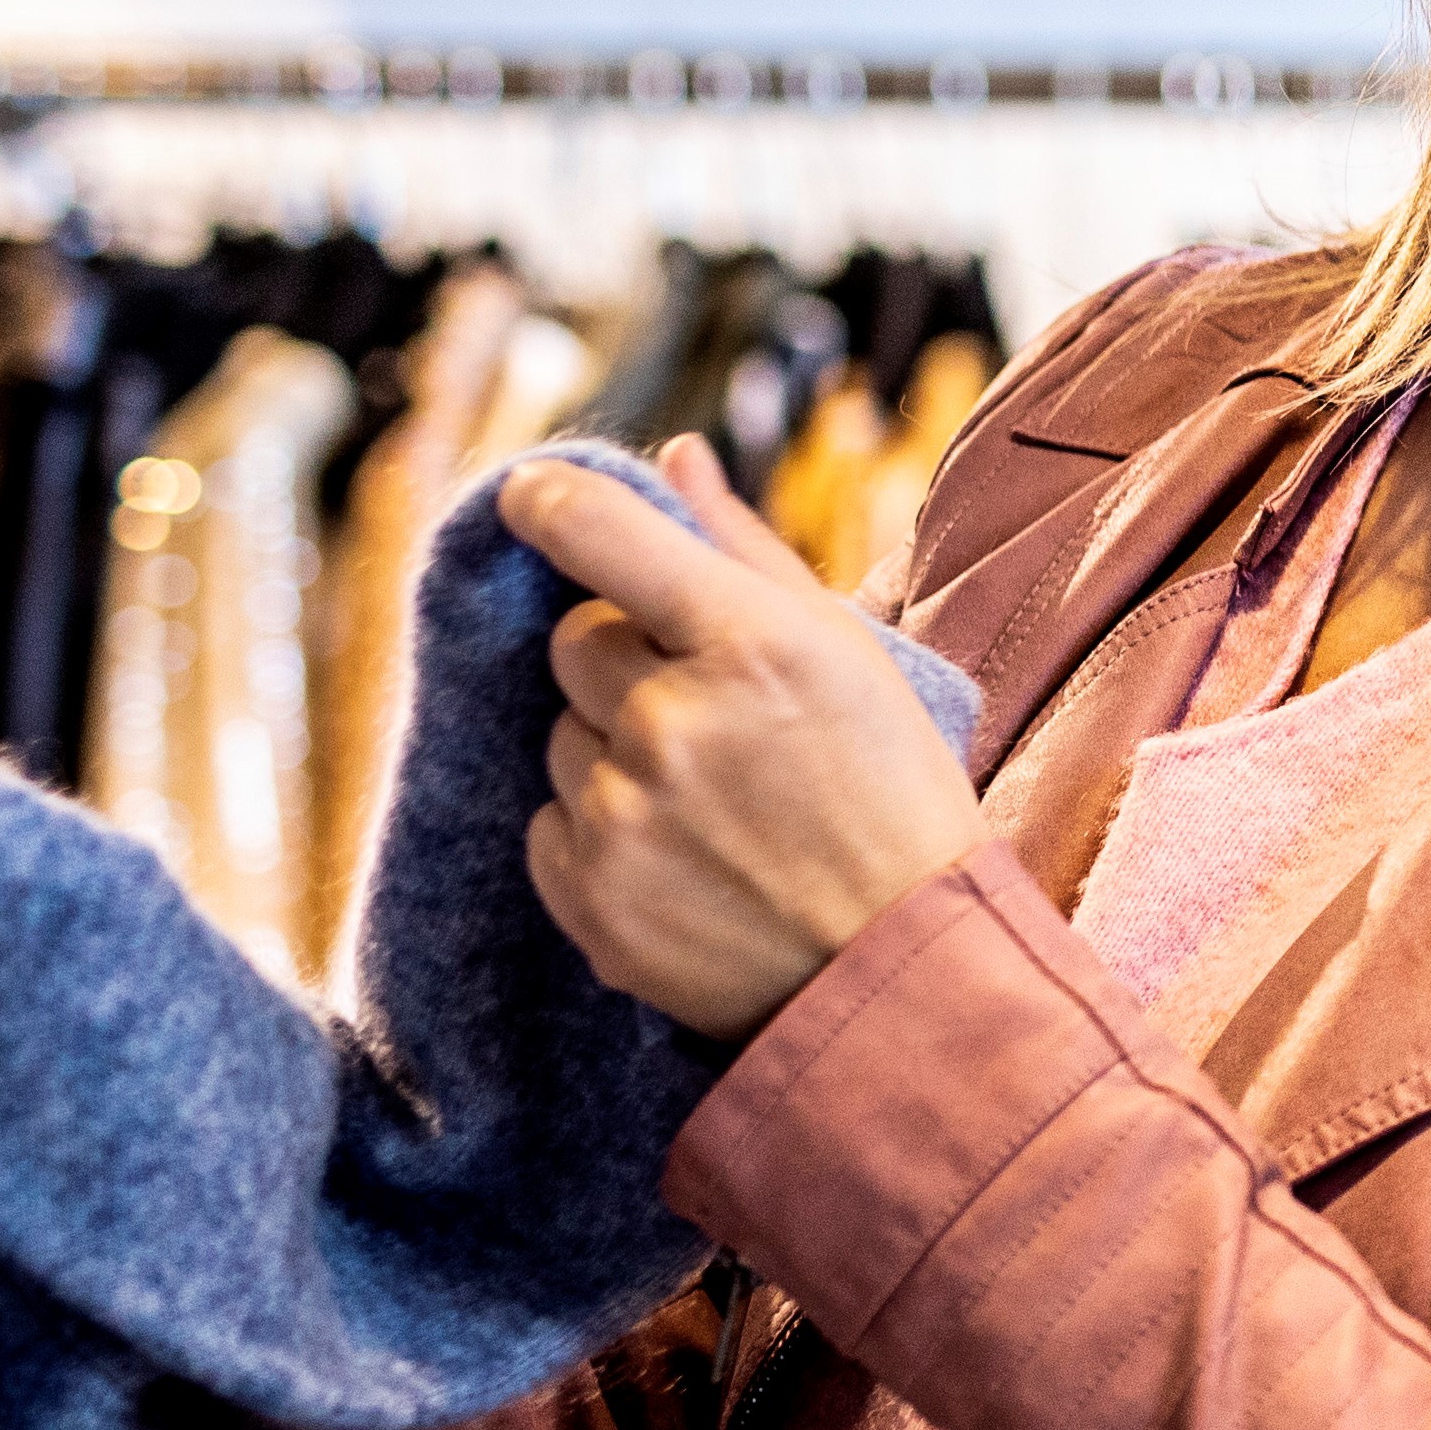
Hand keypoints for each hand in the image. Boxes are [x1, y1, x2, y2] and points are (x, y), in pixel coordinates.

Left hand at [504, 439, 989, 1042]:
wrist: (900, 972)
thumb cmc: (893, 797)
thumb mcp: (850, 655)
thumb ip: (749, 550)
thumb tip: (674, 457)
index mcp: (753, 642)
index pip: (596, 531)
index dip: (545, 501)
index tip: (529, 496)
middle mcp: (675, 721)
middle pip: (576, 643)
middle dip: (625, 663)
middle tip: (709, 713)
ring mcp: (625, 815)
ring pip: (562, 738)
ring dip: (615, 753)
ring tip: (712, 804)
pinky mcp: (591, 898)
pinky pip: (550, 825)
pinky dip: (600, 834)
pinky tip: (686, 861)